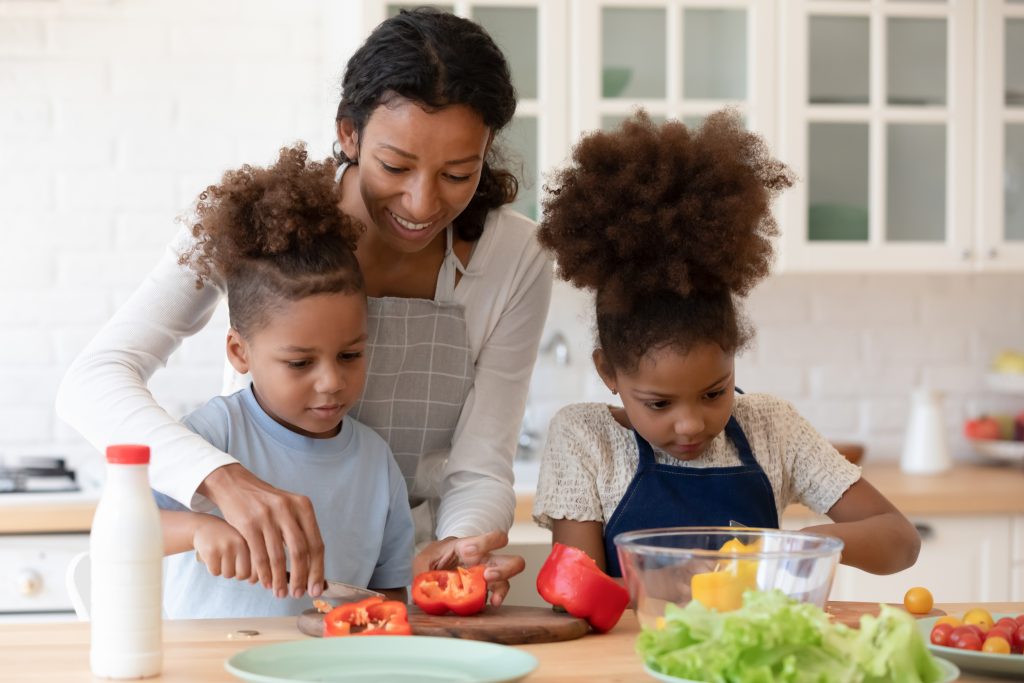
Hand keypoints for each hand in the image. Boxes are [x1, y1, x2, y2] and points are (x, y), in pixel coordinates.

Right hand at [193, 516, 253, 581]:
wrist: (204, 526)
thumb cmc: (228, 540)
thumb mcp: (243, 543)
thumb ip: (252, 559)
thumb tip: (253, 581)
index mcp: (250, 540)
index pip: (257, 567)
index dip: (252, 576)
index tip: (248, 575)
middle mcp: (239, 542)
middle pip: (242, 574)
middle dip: (237, 574)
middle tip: (231, 564)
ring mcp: (224, 546)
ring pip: (228, 574)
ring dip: (224, 570)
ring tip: (221, 557)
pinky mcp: (211, 552)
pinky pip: (215, 572)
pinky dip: (213, 569)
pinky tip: (212, 557)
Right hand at [197, 463, 324, 598]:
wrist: (235, 485)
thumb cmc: (265, 502)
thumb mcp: (288, 508)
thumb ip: (301, 531)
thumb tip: (314, 566)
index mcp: (303, 506)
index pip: (316, 543)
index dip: (317, 569)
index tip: (316, 588)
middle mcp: (288, 509)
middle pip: (300, 552)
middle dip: (301, 578)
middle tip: (298, 594)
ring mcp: (268, 516)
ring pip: (279, 557)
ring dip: (280, 580)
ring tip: (281, 593)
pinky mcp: (248, 524)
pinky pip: (259, 555)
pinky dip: (264, 573)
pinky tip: (266, 583)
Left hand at [414, 530, 525, 607]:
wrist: (433, 572)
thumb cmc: (432, 561)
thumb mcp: (422, 563)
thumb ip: (423, 575)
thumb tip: (421, 593)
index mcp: (466, 546)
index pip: (484, 538)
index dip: (482, 543)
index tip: (468, 553)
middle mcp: (481, 559)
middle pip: (509, 558)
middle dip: (503, 567)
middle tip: (487, 576)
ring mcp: (486, 574)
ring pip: (507, 575)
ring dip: (501, 585)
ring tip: (493, 597)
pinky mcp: (485, 589)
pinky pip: (498, 592)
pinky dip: (497, 598)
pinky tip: (491, 603)